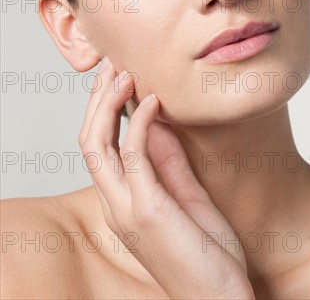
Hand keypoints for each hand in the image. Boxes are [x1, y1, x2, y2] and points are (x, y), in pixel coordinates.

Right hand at [78, 58, 255, 299]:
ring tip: (124, 74)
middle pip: (89, 140)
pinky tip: (152, 101)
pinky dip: (138, 123)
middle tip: (112, 66)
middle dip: (98, 99)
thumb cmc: (207, 256)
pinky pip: (133, 156)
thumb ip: (168, 161)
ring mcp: (128, 207)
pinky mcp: (147, 210)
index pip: (99, 146)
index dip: (103, 108)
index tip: (116, 77)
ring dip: (108, 104)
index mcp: (123, 200)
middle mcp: (116, 203)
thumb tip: (155, 121)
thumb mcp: (187, 197)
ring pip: (97, 145)